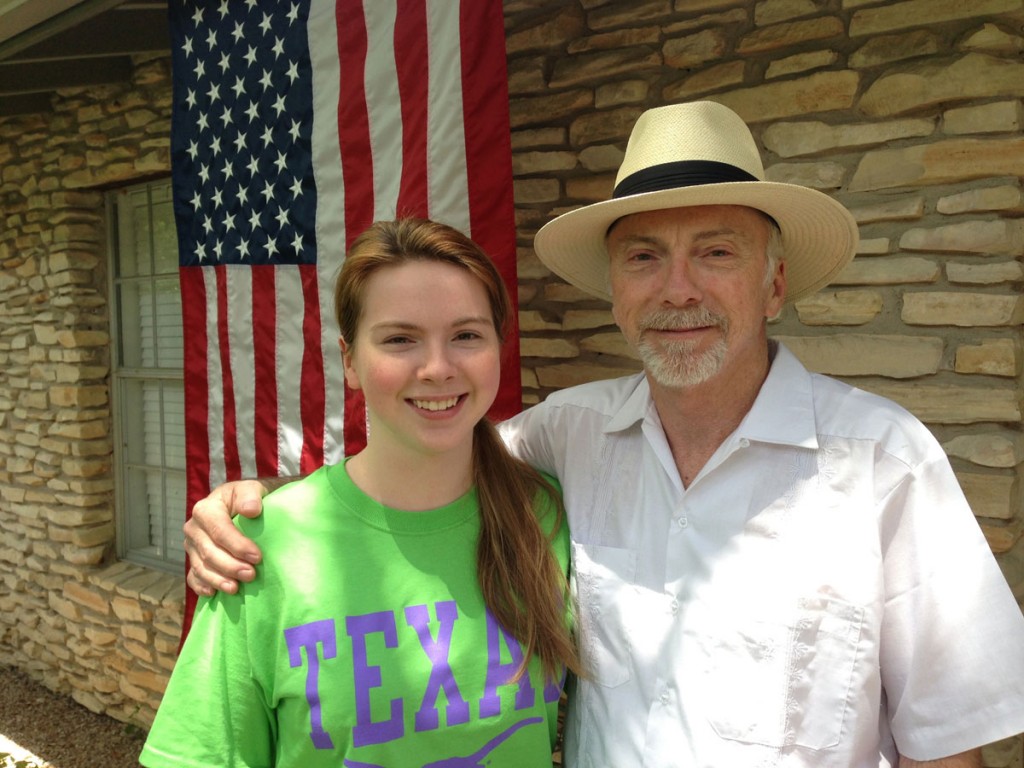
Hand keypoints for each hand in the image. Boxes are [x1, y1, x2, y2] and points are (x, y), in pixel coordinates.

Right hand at [183, 480, 268, 595]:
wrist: (245, 506)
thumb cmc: (250, 498)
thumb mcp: (252, 489)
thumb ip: (251, 495)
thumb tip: (251, 510)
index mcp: (206, 508)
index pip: (219, 530)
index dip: (237, 545)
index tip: (257, 557)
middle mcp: (194, 528)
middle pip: (209, 551)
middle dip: (230, 566)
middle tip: (251, 575)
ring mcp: (191, 546)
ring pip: (200, 567)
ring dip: (218, 580)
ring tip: (235, 588)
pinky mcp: (193, 560)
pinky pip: (193, 577)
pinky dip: (202, 586)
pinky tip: (213, 594)